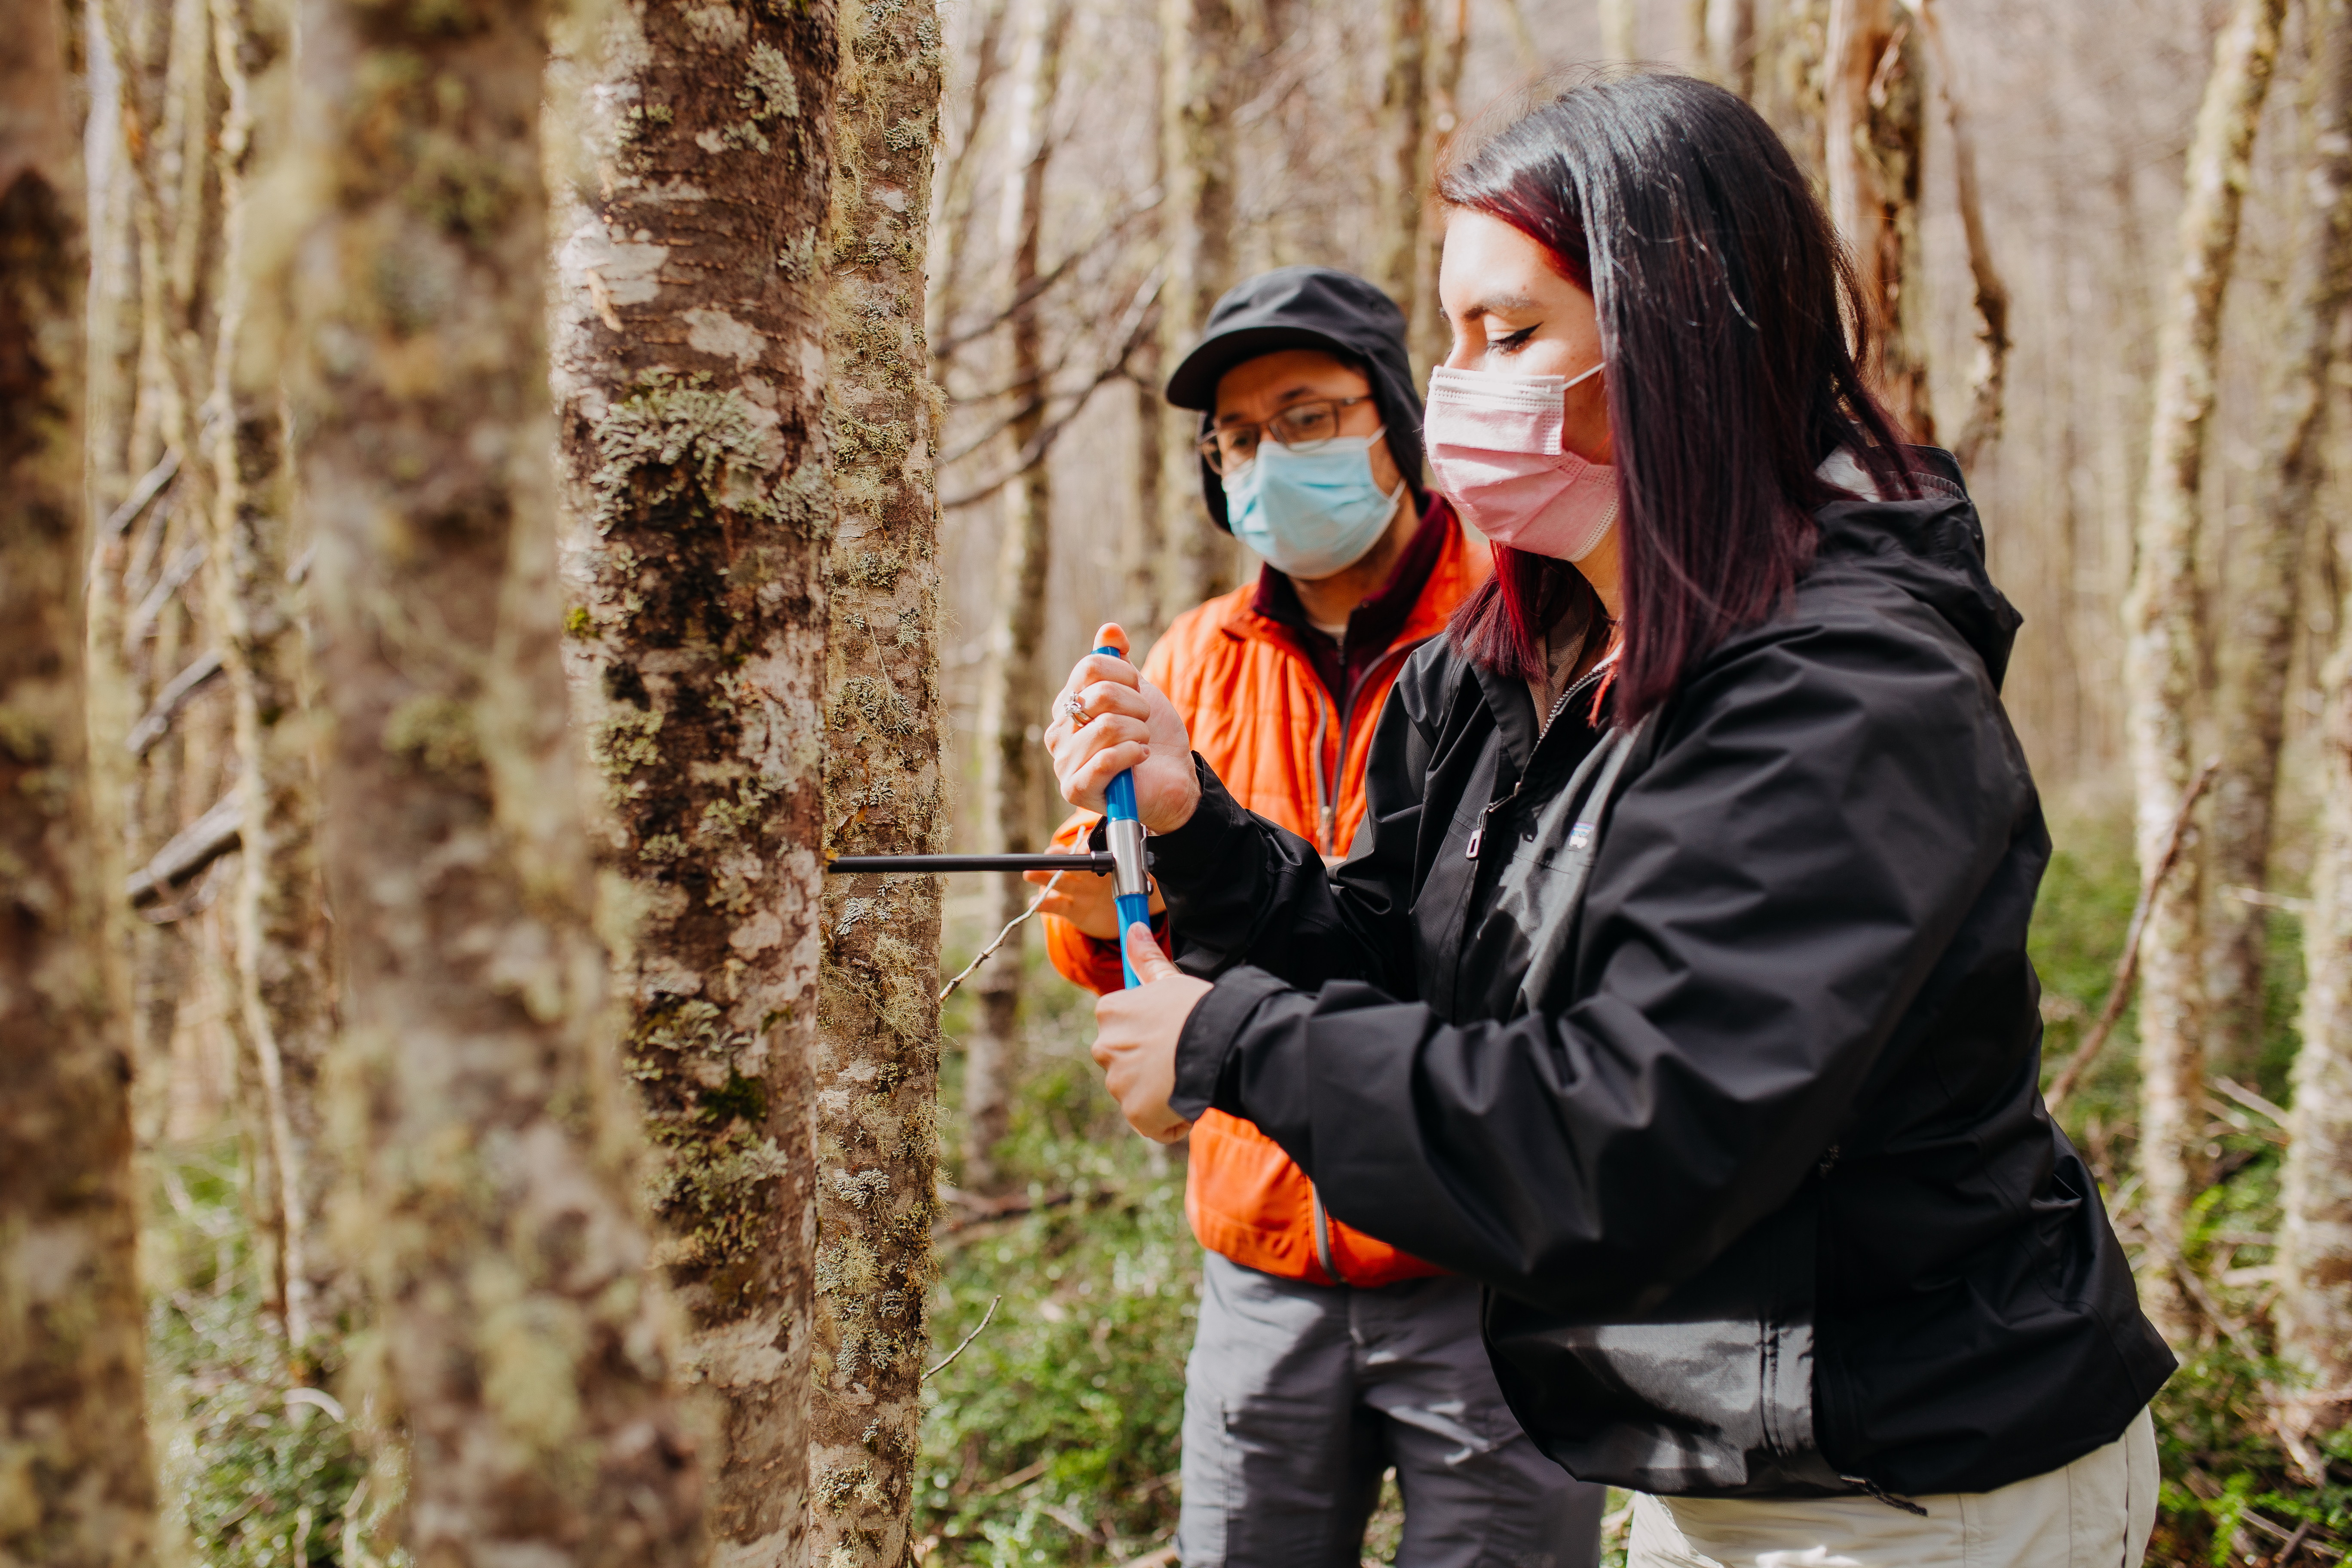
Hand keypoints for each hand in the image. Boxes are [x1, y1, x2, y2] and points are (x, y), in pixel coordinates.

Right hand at [1025, 856, 1166, 941]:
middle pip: (1068, 865)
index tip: (1082, 850)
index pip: (1091, 853)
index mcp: (1101, 863)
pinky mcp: (1071, 910)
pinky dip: (1044, 904)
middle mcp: (1085, 875)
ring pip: (1058, 882)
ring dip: (1044, 878)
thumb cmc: (1130, 886)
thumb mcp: (1139, 876)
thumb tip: (1149, 863)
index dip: (1085, 850)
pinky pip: (1055, 906)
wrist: (1124, 912)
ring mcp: (1076, 892)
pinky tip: (1034, 902)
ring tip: (1030, 874)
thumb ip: (1141, 869)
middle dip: (1057, 860)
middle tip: (1048, 855)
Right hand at [1047, 623, 1200, 834]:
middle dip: (1138, 707)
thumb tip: (1109, 630)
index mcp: (1067, 705)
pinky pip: (1105, 759)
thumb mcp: (1139, 692)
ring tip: (1142, 744)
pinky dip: (1134, 754)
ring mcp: (1063, 763)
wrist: (1173, 779)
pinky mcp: (1075, 790)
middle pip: (1099, 694)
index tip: (1139, 694)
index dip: (1126, 676)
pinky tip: (1140, 760)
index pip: (1090, 667)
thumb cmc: (1152, 737)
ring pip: (1107, 726)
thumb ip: (1119, 662)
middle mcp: (1058, 732)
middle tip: (1143, 725)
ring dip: (1139, 733)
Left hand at [1092, 923, 1211, 1143]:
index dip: (1150, 1033)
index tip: (1173, 1031)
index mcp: (1109, 1012)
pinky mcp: (1135, 1114)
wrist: (1219, 1045)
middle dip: (1150, 1065)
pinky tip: (1189, 1099)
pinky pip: (1152, 1122)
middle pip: (1126, 1061)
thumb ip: (1147, 960)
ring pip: (1138, 1092)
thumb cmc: (1199, 1009)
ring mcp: (1118, 1083)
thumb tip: (1134, 929)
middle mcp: (1104, 1047)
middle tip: (1183, 1056)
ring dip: (1160, 1092)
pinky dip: (1169, 1119)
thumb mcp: (1172, 981)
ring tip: (1189, 1076)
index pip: (1122, 1027)